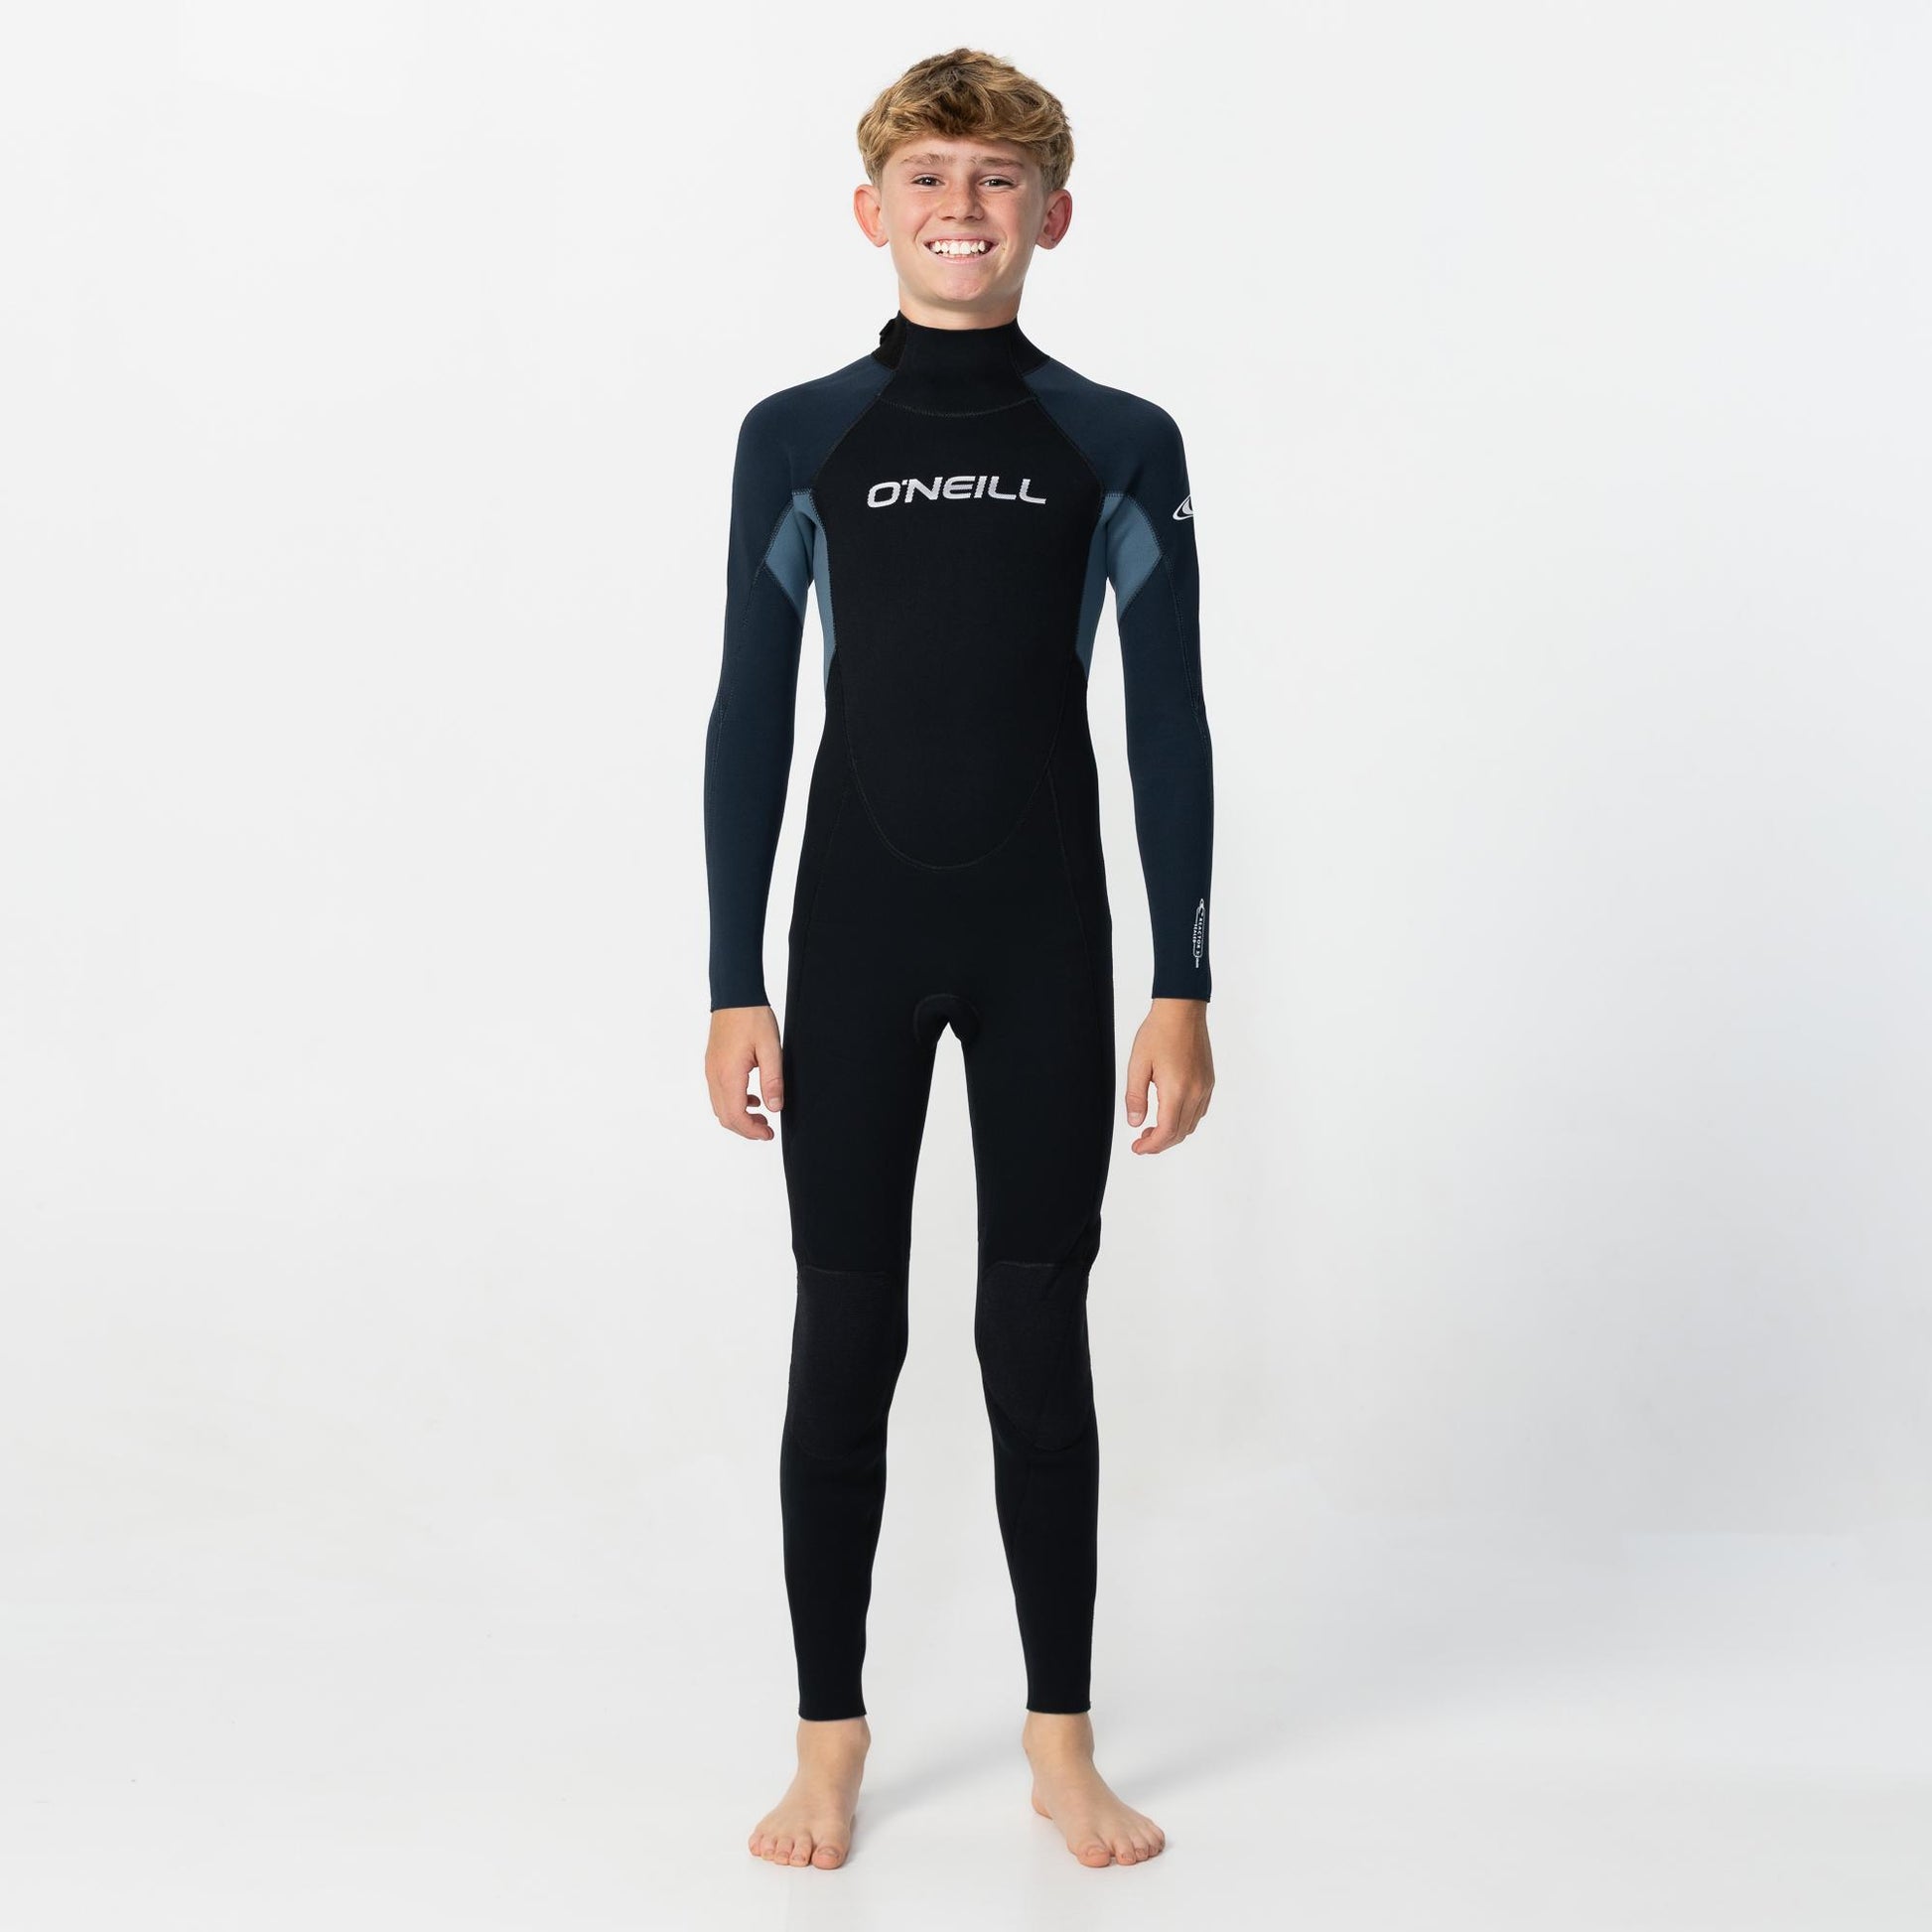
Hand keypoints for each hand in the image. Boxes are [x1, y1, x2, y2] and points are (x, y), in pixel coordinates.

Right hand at [706, 1004, 784, 1140]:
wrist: (734, 995)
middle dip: (745, 1129)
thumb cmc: (752, 1018)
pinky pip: (718, 1094)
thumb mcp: (771, 1049)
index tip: (769, 1134)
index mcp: (729, 1074)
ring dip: (738, 1117)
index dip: (752, 1131)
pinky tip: (752, 1098)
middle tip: (767, 1130)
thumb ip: (773, 1080)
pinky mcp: (712, 1065)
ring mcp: (710, 1070)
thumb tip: (775, 1107)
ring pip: (719, 1107)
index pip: (736, 1116)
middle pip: (725, 1117)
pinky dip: (733, 1103)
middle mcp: (715, 1076)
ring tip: (761, 1117)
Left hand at [1124, 999, 1214, 1153]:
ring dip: (1173, 1133)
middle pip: (1180, 1133)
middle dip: (1160, 1143)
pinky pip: (1199, 1111)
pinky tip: (1169, 1113)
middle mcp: (1196, 1092)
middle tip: (1141, 1142)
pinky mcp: (1209, 1081)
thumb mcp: (1137, 1065)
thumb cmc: (1158, 1032)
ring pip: (1191, 1124)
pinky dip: (1184, 1120)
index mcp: (1177, 1090)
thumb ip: (1135, 1097)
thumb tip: (1135, 1123)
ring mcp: (1205, 1087)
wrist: (1182, 1010)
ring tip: (1152, 1129)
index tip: (1137, 1148)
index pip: (1166, 1132)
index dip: (1151, 1146)